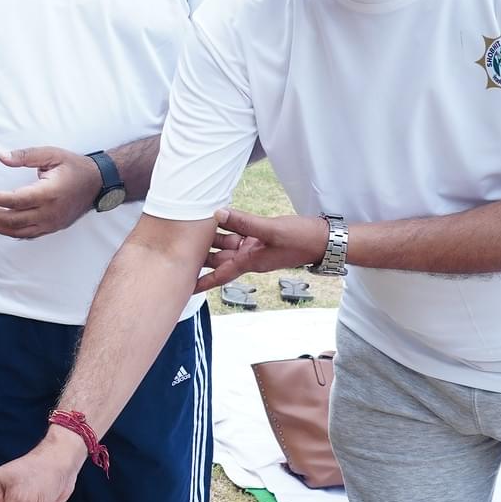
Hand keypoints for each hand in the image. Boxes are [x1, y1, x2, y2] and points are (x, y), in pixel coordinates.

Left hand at [0, 147, 98, 239]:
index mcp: (49, 193)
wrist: (98, 183)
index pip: (14, 201)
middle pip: (13, 220)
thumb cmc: (74, 166)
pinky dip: (10, 232)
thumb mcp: (51, 154)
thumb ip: (25, 156)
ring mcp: (51, 223)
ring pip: (18, 232)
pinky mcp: (52, 228)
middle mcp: (50, 213)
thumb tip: (0, 156)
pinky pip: (27, 235)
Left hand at [194, 209, 324, 291]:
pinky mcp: (261, 238)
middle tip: (175, 249)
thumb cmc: (302, 239)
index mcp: (249, 261)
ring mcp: (255, 248)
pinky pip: (239, 235)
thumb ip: (244, 221)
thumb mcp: (271, 229)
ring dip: (211, 239)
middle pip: (218, 259)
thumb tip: (217, 214)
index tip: (182, 288)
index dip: (200, 282)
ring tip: (189, 229)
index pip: (219, 275)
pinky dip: (228, 228)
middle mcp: (249, 257)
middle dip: (199, 256)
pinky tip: (217, 218)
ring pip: (226, 246)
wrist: (325, 239)